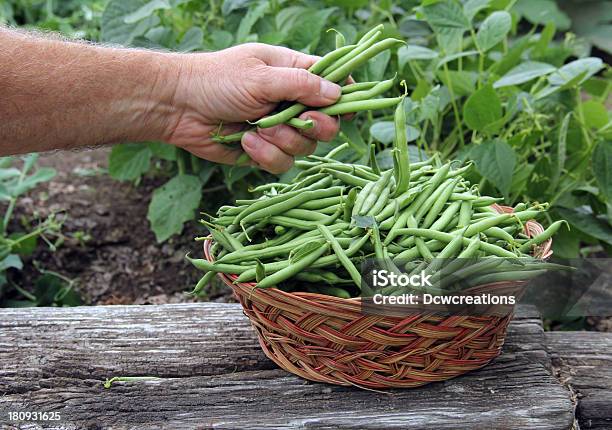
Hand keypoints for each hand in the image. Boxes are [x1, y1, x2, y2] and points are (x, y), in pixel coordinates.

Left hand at [161, 43, 342, 172]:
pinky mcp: (264, 152)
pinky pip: (282, 163)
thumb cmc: (217, 80)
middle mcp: (290, 102)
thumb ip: (301, 86)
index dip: (345, 95)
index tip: (348, 108)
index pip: (332, 82)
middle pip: (326, 124)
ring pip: (305, 147)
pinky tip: (246, 142)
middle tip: (300, 122)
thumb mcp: (261, 76)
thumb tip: (338, 94)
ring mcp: (278, 129)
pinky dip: (265, 155)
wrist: (178, 106)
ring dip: (282, 141)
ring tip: (257, 128)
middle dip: (315, 127)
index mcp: (293, 73)